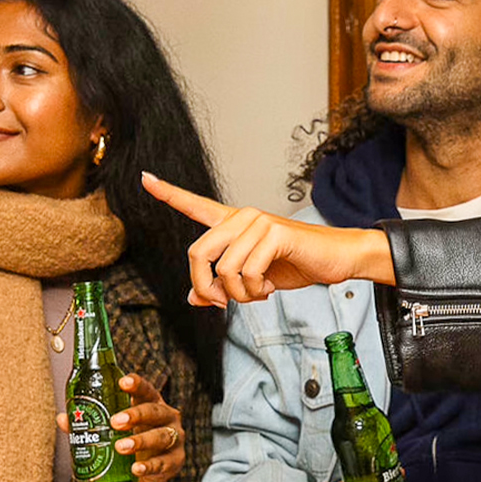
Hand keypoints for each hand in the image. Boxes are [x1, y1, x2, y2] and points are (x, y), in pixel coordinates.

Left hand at [56, 373, 184, 481]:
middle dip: (135, 415)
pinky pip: (165, 463)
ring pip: (162, 436)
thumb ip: (89, 424)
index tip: (122, 382)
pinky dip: (150, 466)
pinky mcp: (176, 461)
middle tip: (115, 422)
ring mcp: (175, 438)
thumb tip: (63, 418)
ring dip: (141, 441)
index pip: (146, 389)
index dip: (136, 384)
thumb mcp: (111, 430)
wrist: (147, 470)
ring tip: (120, 447)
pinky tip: (136, 469)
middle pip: (154, 411)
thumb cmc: (129, 439)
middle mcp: (167, 417)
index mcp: (151, 403)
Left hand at [141, 172, 393, 307]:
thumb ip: (222, 286)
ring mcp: (258, 223)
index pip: (195, 205)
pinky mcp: (274, 234)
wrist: (335, 260)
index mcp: (233, 224)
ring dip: (239, 294)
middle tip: (221, 302)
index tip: (145, 178)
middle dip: (204, 286)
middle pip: (198, 253)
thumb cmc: (295, 265)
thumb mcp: (252, 281)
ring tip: (259, 294)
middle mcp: (242, 217)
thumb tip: (194, 298)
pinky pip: (248, 271)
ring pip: (225, 269)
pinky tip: (270, 288)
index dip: (168, 194)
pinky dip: (255, 291)